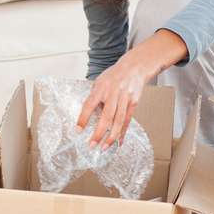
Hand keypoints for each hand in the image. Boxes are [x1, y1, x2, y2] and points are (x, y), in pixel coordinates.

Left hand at [78, 30, 187, 147]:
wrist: (134, 67)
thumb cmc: (114, 75)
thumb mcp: (100, 82)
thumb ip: (95, 97)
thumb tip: (90, 115)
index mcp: (101, 88)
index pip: (89, 105)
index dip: (83, 118)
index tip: (78, 130)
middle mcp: (113, 94)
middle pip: (106, 117)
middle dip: (99, 133)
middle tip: (92, 145)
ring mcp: (125, 98)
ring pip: (118, 121)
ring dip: (111, 137)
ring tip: (104, 147)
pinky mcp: (133, 102)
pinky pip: (127, 120)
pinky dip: (123, 132)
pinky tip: (119, 141)